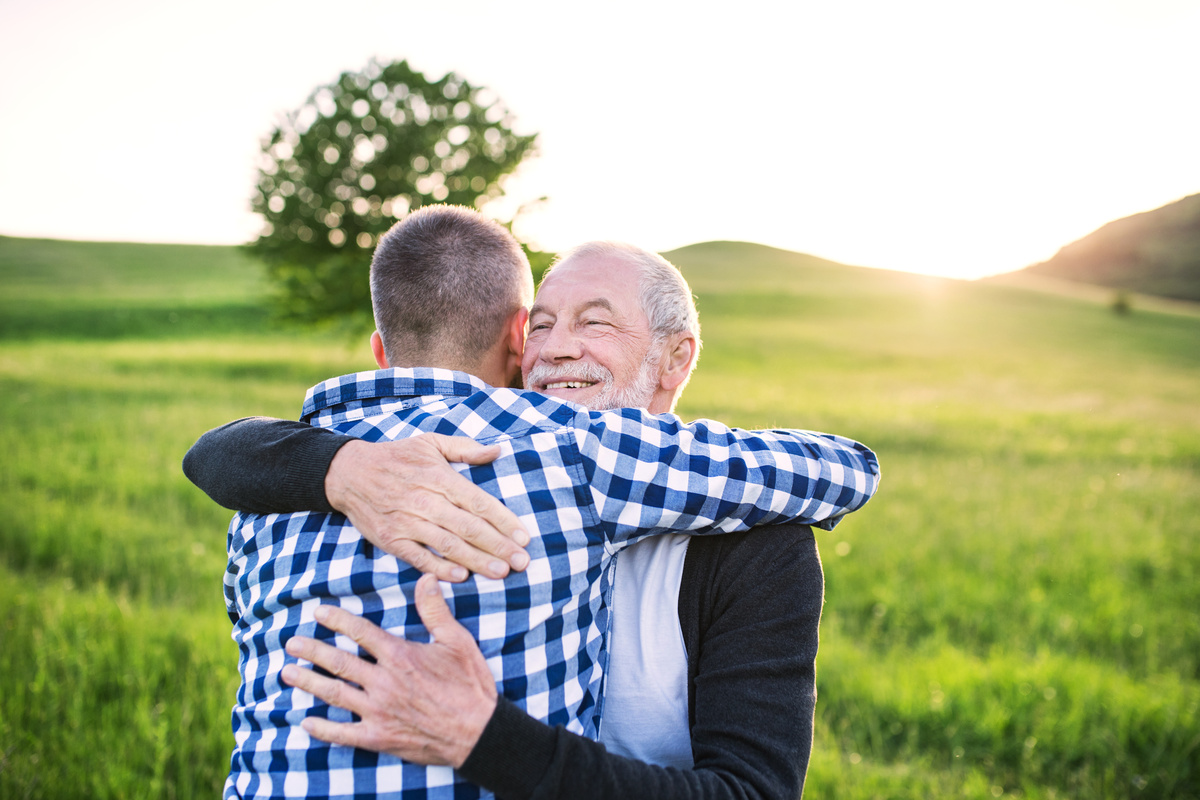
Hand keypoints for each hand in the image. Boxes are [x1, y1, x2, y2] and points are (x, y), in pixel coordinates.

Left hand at [281, 574, 497, 767]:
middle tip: (291, 643)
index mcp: (400, 656)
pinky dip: (322, 729)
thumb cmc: (470, 685)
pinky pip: (343, 733)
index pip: (361, 632)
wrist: (479, 732)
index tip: (319, 612)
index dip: (338, 620)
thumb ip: (436, 610)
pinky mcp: (379, 737)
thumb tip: (426, 579)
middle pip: (339, 662)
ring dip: (309, 683)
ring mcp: (378, 711)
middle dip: (312, 651)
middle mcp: (383, 682)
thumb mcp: (457, 642)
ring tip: (287, 673)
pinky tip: (306, 723)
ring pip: (335, 694)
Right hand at [325, 434, 529, 581]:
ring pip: (447, 544)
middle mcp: (425, 500)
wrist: (347, 473)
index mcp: (438, 477)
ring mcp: (406, 522)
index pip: (478, 501)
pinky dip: (438, 568)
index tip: (524, 537)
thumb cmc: (396, 457)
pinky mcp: (391, 539)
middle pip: (468, 526)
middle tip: (522, 562)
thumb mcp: (429, 443)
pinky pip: (418, 557)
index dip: (503, 520)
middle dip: (497, 545)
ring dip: (476, 560)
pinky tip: (460, 577)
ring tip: (501, 572)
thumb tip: (496, 451)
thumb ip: (464, 448)